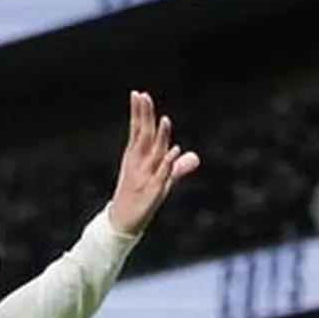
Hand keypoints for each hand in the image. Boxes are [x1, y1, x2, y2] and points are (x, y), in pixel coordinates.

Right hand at [109, 91, 200, 234]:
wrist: (124, 223)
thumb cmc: (141, 200)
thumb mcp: (163, 181)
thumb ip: (178, 167)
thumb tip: (194, 157)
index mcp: (137, 158)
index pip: (139, 131)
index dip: (140, 113)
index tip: (139, 94)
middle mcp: (139, 164)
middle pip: (143, 136)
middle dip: (143, 116)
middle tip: (142, 96)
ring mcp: (145, 176)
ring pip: (154, 153)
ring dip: (160, 136)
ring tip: (165, 119)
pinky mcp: (153, 191)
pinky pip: (162, 175)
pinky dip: (168, 163)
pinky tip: (174, 150)